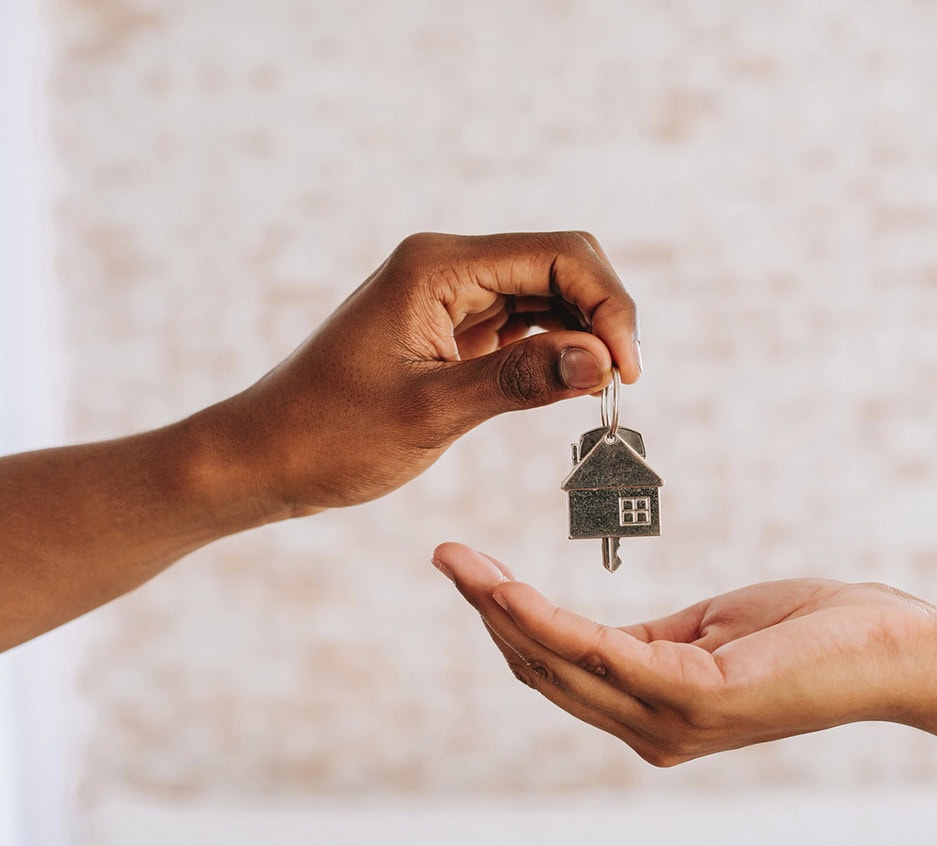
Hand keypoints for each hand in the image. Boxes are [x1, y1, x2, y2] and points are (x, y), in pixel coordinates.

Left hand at [197, 231, 640, 516]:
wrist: (267, 457)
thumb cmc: (331, 435)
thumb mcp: (431, 412)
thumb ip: (520, 381)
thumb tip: (600, 361)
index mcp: (437, 267)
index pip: (558, 255)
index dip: (609, 305)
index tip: (626, 372)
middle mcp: (446, 267)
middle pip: (560, 265)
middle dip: (603, 316)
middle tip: (620, 384)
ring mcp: (448, 296)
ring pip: (546, 294)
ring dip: (582, 335)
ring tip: (599, 390)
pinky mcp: (449, 329)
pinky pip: (521, 324)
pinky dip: (553, 351)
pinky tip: (566, 385)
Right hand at [432, 543, 936, 765]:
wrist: (895, 649)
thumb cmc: (813, 634)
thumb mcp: (712, 632)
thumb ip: (650, 641)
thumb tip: (596, 634)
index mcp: (654, 712)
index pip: (559, 671)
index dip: (507, 625)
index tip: (468, 572)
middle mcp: (651, 730)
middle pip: (544, 670)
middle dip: (488, 612)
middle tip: (446, 556)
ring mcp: (669, 720)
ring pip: (558, 662)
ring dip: (500, 610)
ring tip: (457, 562)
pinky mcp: (692, 695)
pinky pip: (597, 652)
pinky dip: (544, 619)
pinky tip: (506, 587)